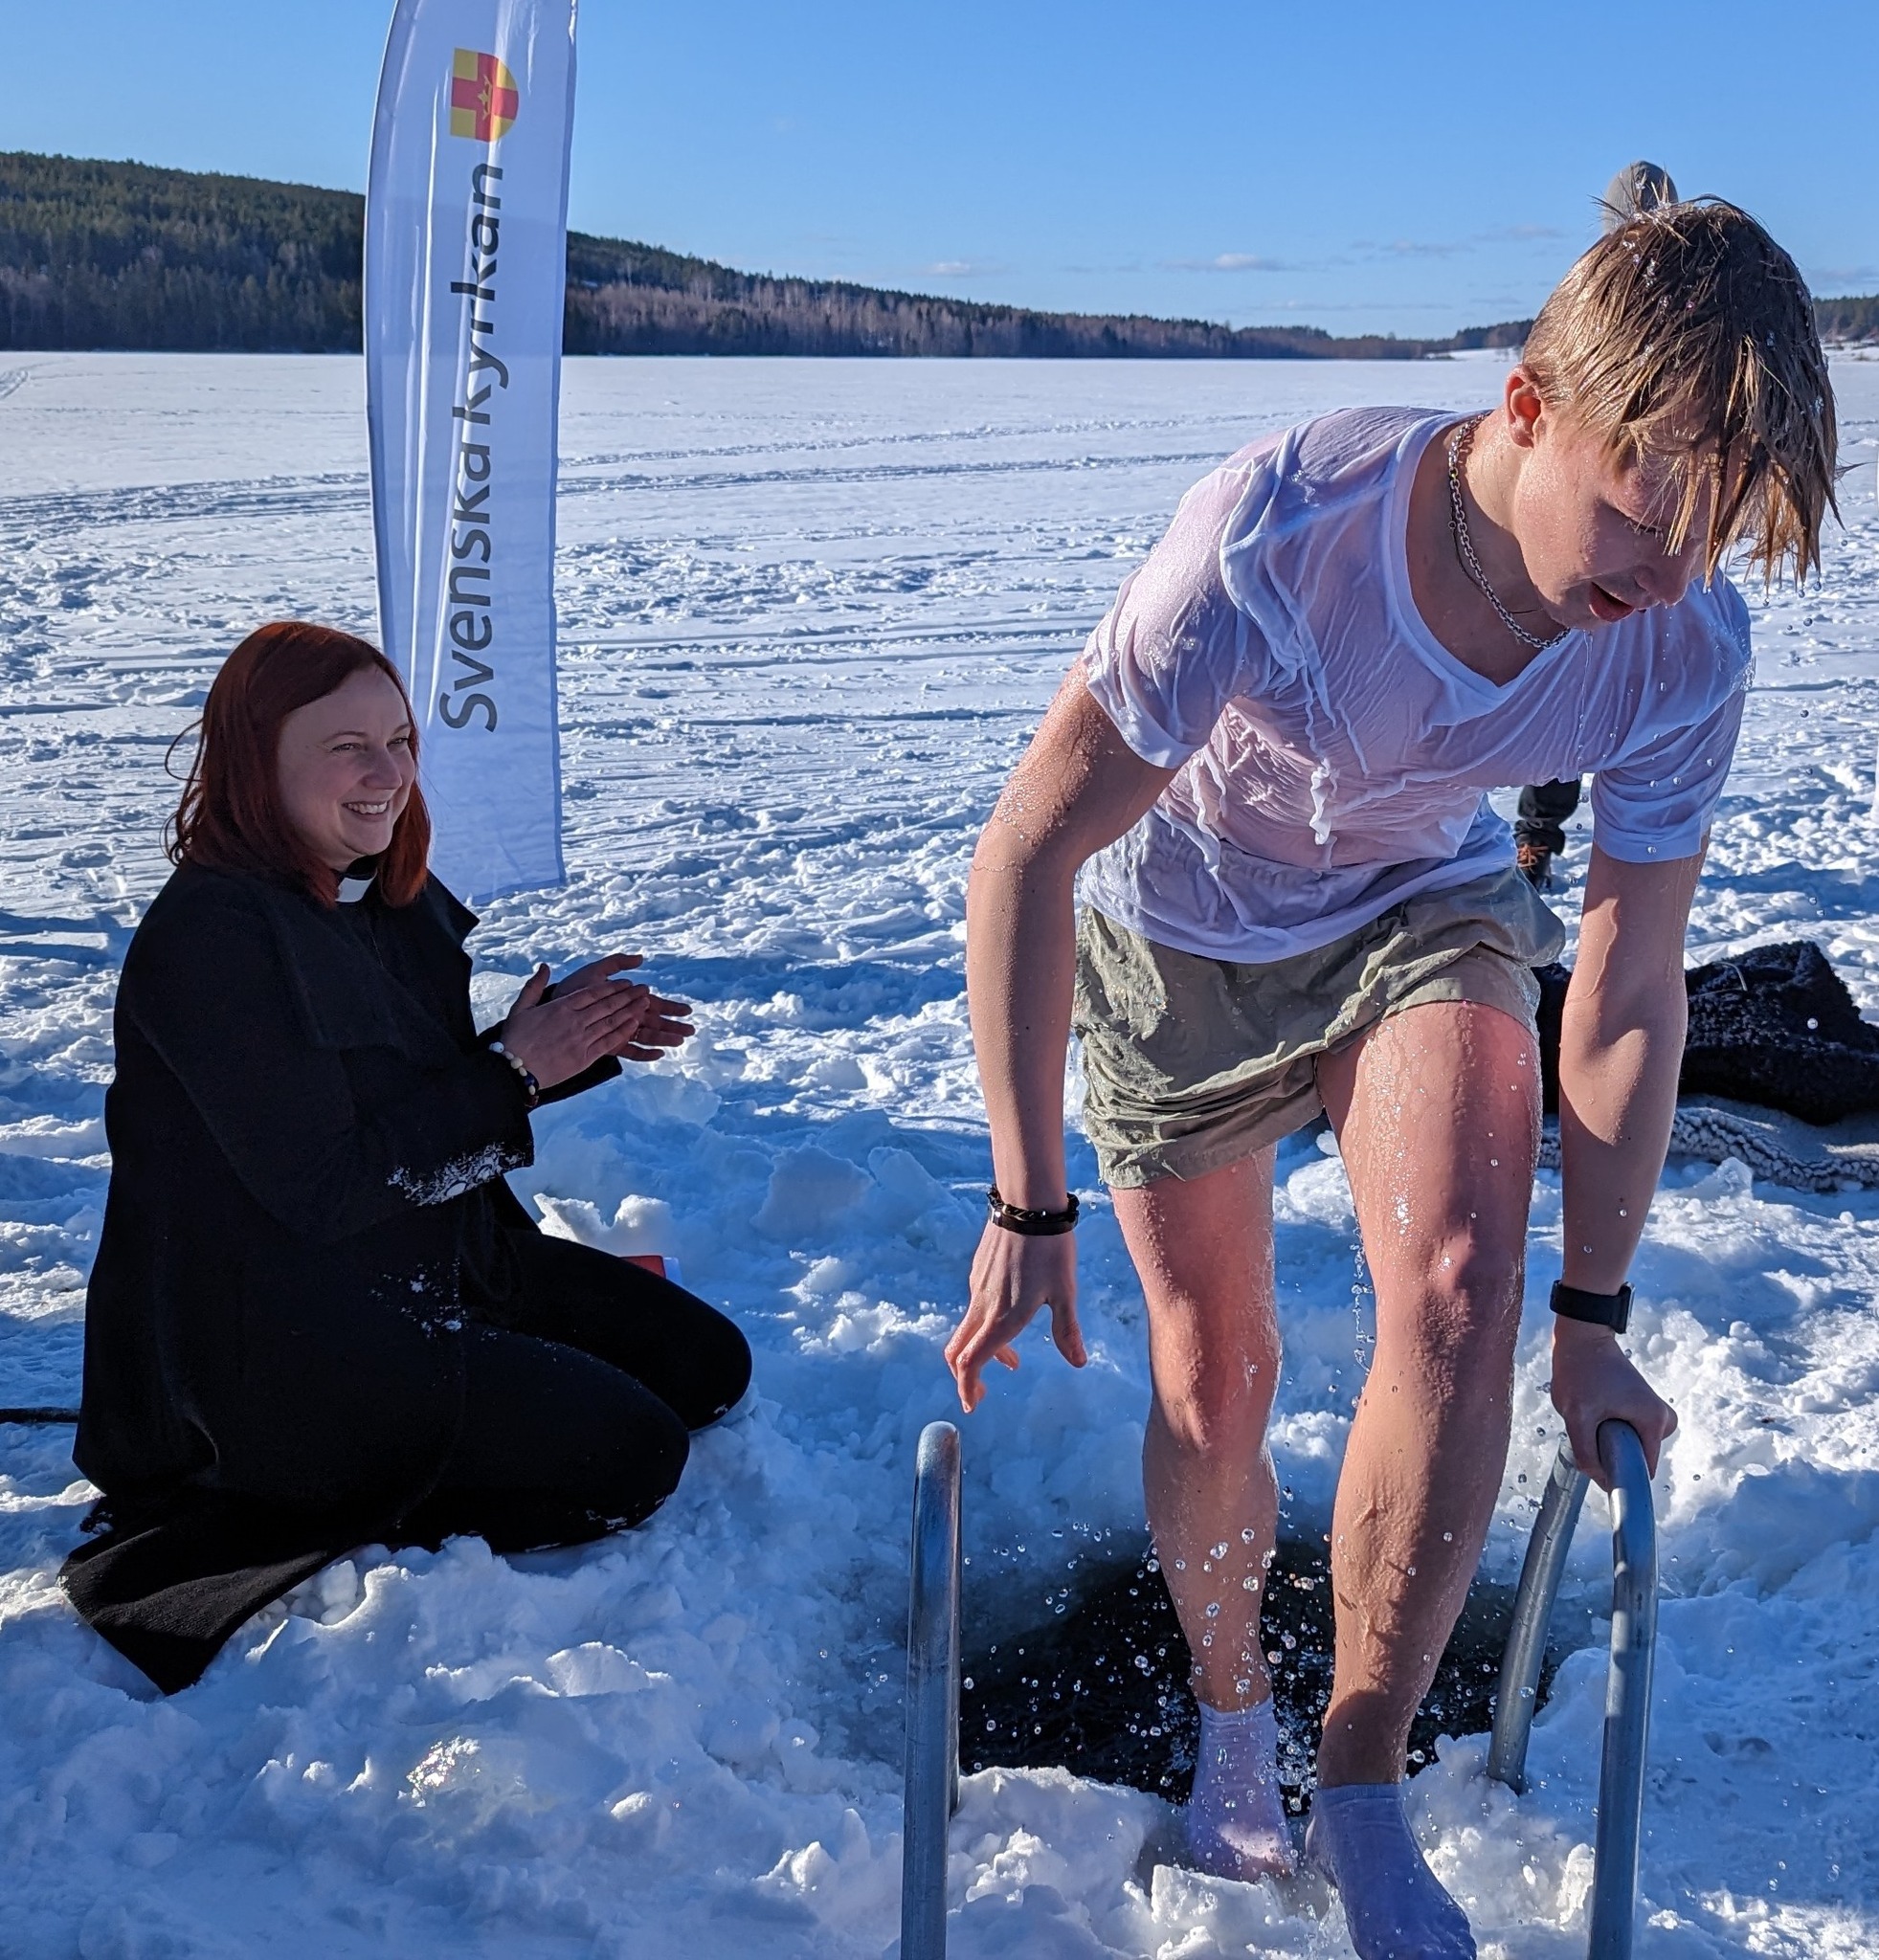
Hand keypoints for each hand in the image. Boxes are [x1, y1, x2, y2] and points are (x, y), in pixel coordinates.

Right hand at [496, 963, 654, 1088]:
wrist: (514, 1069)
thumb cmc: (514, 1039)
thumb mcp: (520, 1008)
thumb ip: (534, 986)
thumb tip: (544, 966)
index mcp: (560, 1007)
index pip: (593, 993)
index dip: (612, 987)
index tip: (626, 982)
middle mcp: (574, 1020)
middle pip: (607, 1005)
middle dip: (628, 996)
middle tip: (645, 989)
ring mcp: (581, 1039)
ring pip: (612, 1021)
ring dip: (631, 1011)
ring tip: (646, 1003)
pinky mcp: (584, 1057)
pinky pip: (609, 1042)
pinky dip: (623, 1032)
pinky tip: (635, 1025)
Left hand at [549, 953, 695, 1063]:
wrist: (551, 1007)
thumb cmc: (573, 988)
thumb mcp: (596, 970)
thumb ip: (617, 963)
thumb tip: (641, 958)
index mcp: (625, 1000)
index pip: (654, 1004)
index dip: (671, 1007)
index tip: (687, 1010)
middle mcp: (624, 1017)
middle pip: (654, 1022)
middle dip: (673, 1026)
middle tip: (691, 1029)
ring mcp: (617, 1032)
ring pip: (646, 1036)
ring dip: (663, 1039)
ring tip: (680, 1040)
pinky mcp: (608, 1044)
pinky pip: (629, 1051)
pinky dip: (644, 1053)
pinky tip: (658, 1053)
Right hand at [944, 1220, 1085, 1413]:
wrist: (1027, 1205)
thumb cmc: (1051, 1250)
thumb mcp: (1064, 1293)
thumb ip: (1067, 1331)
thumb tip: (1078, 1363)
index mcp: (1002, 1318)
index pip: (971, 1362)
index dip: (967, 1387)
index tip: (973, 1403)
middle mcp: (982, 1306)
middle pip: (958, 1350)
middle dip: (967, 1375)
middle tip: (983, 1389)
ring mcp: (976, 1288)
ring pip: (968, 1328)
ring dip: (984, 1349)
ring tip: (1012, 1356)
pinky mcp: (978, 1272)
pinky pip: (974, 1307)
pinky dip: (985, 1325)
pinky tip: (1011, 1316)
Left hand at [1549, 1316, 1676, 1486]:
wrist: (1583, 1337)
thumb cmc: (1580, 1371)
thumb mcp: (1576, 1416)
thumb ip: (1587, 1454)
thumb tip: (1602, 1482)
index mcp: (1656, 1421)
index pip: (1644, 1470)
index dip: (1621, 1474)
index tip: (1599, 1465)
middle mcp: (1664, 1418)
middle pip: (1636, 1458)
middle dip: (1611, 1450)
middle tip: (1591, 1424)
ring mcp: (1655, 1412)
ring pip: (1631, 1446)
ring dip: (1608, 1437)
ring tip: (1593, 1411)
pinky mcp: (1644, 1407)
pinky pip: (1629, 1433)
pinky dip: (1610, 1427)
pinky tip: (1597, 1407)